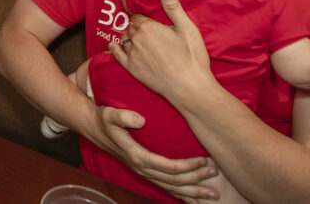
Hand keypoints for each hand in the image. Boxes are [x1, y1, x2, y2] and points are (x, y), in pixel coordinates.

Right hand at [85, 103, 218, 199]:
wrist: (94, 128)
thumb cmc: (105, 119)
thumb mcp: (110, 114)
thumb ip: (123, 116)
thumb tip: (140, 119)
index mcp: (137, 157)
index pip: (168, 167)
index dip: (188, 166)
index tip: (204, 160)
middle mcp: (142, 168)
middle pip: (174, 181)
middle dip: (196, 179)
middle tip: (215, 173)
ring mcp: (144, 172)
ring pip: (172, 188)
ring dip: (193, 191)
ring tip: (213, 192)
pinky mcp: (146, 172)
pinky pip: (166, 188)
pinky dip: (182, 195)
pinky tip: (195, 199)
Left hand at [112, 0, 214, 104]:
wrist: (189, 88)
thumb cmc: (191, 57)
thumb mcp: (187, 29)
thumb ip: (173, 8)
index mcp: (148, 27)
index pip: (138, 16)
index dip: (144, 18)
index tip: (149, 20)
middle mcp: (137, 39)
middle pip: (131, 27)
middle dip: (137, 27)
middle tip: (146, 31)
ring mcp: (133, 55)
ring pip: (125, 39)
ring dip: (129, 37)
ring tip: (136, 38)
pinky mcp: (132, 69)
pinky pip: (117, 55)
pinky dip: (114, 48)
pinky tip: (112, 45)